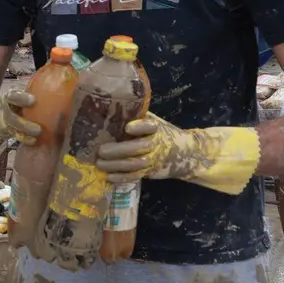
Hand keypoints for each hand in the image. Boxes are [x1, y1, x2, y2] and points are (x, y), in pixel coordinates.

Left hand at [95, 114, 260, 194]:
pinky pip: (136, 176)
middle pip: (138, 148)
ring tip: (99, 163)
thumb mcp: (152, 121)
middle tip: (100, 150)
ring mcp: (153, 159)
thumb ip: (136, 115)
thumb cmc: (159, 132)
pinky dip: (122, 178)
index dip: (140, 126)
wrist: (184, 152)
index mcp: (156, 128)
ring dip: (116, 165)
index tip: (128, 127)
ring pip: (135, 164)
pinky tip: (108, 177)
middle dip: (118, 150)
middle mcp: (156, 143)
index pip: (150, 126)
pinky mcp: (150, 171)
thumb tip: (108, 104)